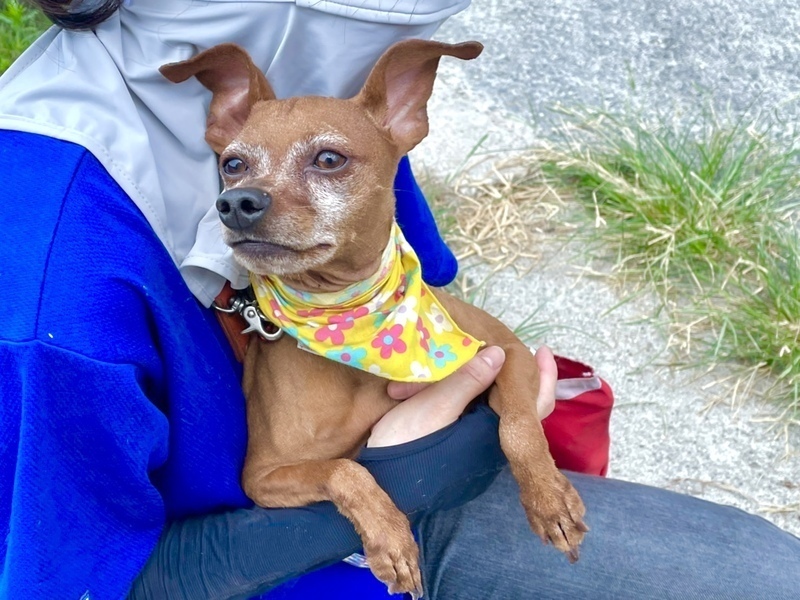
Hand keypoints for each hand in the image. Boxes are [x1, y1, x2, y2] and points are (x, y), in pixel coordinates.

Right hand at [367, 345, 557, 447]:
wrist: (379, 473)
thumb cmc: (406, 441)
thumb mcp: (437, 404)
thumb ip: (468, 380)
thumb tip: (501, 353)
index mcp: (494, 433)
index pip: (533, 404)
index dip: (541, 375)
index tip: (540, 349)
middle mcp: (490, 439)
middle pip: (517, 402)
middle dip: (515, 372)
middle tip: (513, 344)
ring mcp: (474, 439)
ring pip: (495, 403)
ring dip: (492, 377)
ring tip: (487, 350)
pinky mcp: (457, 436)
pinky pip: (476, 407)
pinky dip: (474, 385)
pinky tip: (464, 370)